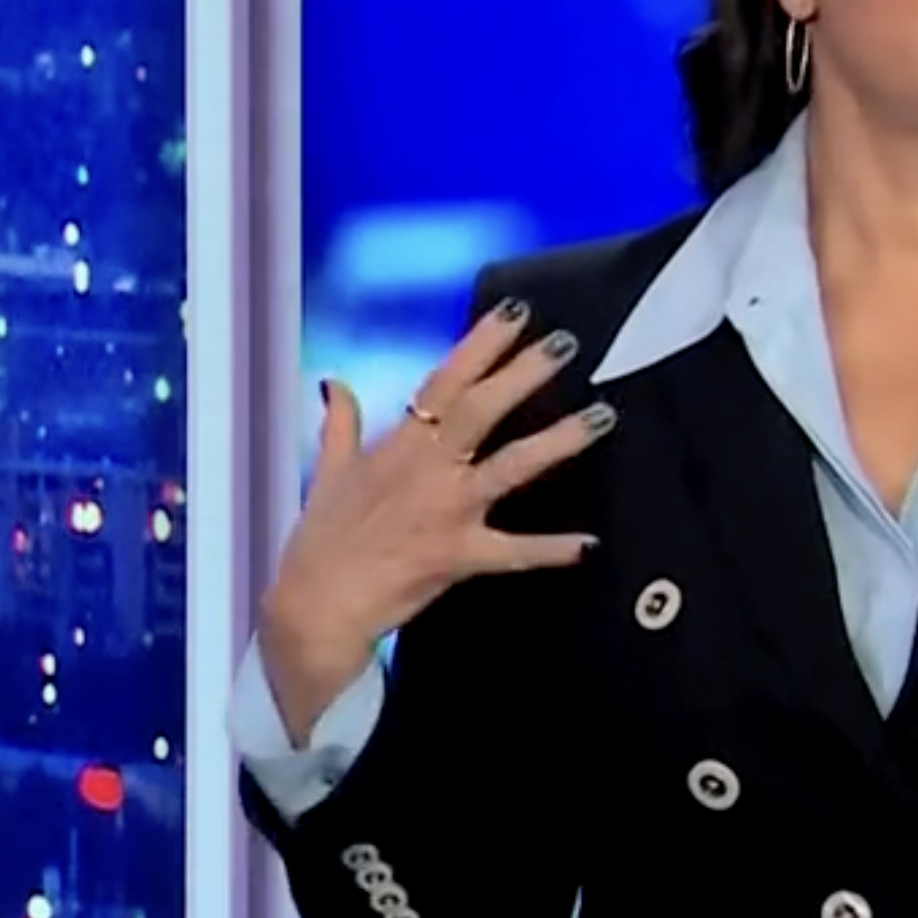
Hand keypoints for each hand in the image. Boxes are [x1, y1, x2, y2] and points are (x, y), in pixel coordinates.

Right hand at [259, 298, 615, 736]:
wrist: (315, 603)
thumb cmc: (321, 540)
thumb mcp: (328, 473)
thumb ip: (339, 423)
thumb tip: (332, 382)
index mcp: (399, 445)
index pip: (445, 381)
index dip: (482, 345)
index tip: (516, 313)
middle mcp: (427, 469)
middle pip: (483, 409)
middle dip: (525, 372)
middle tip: (566, 344)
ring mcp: (446, 511)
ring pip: (511, 466)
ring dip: (558, 441)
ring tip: (601, 417)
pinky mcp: (457, 555)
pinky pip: (513, 551)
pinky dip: (551, 549)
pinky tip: (589, 543)